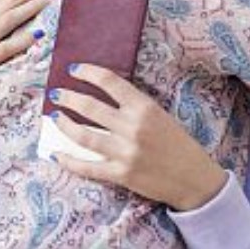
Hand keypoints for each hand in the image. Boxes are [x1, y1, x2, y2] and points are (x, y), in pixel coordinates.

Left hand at [48, 63, 227, 211]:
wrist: (195, 180)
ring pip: (83, 135)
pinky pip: (87, 167)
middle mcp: (132, 127)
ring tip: (54, 116)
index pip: (109, 81)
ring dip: (64, 124)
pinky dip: (68, 160)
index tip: (73, 69)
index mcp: (144, 107)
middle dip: (67, 97)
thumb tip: (101, 93)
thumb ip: (133, 105)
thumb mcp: (159, 114)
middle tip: (56, 92)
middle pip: (89, 106)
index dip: (88, 72)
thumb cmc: (178, 144)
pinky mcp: (121, 175)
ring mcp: (125, 152)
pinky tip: (57, 154)